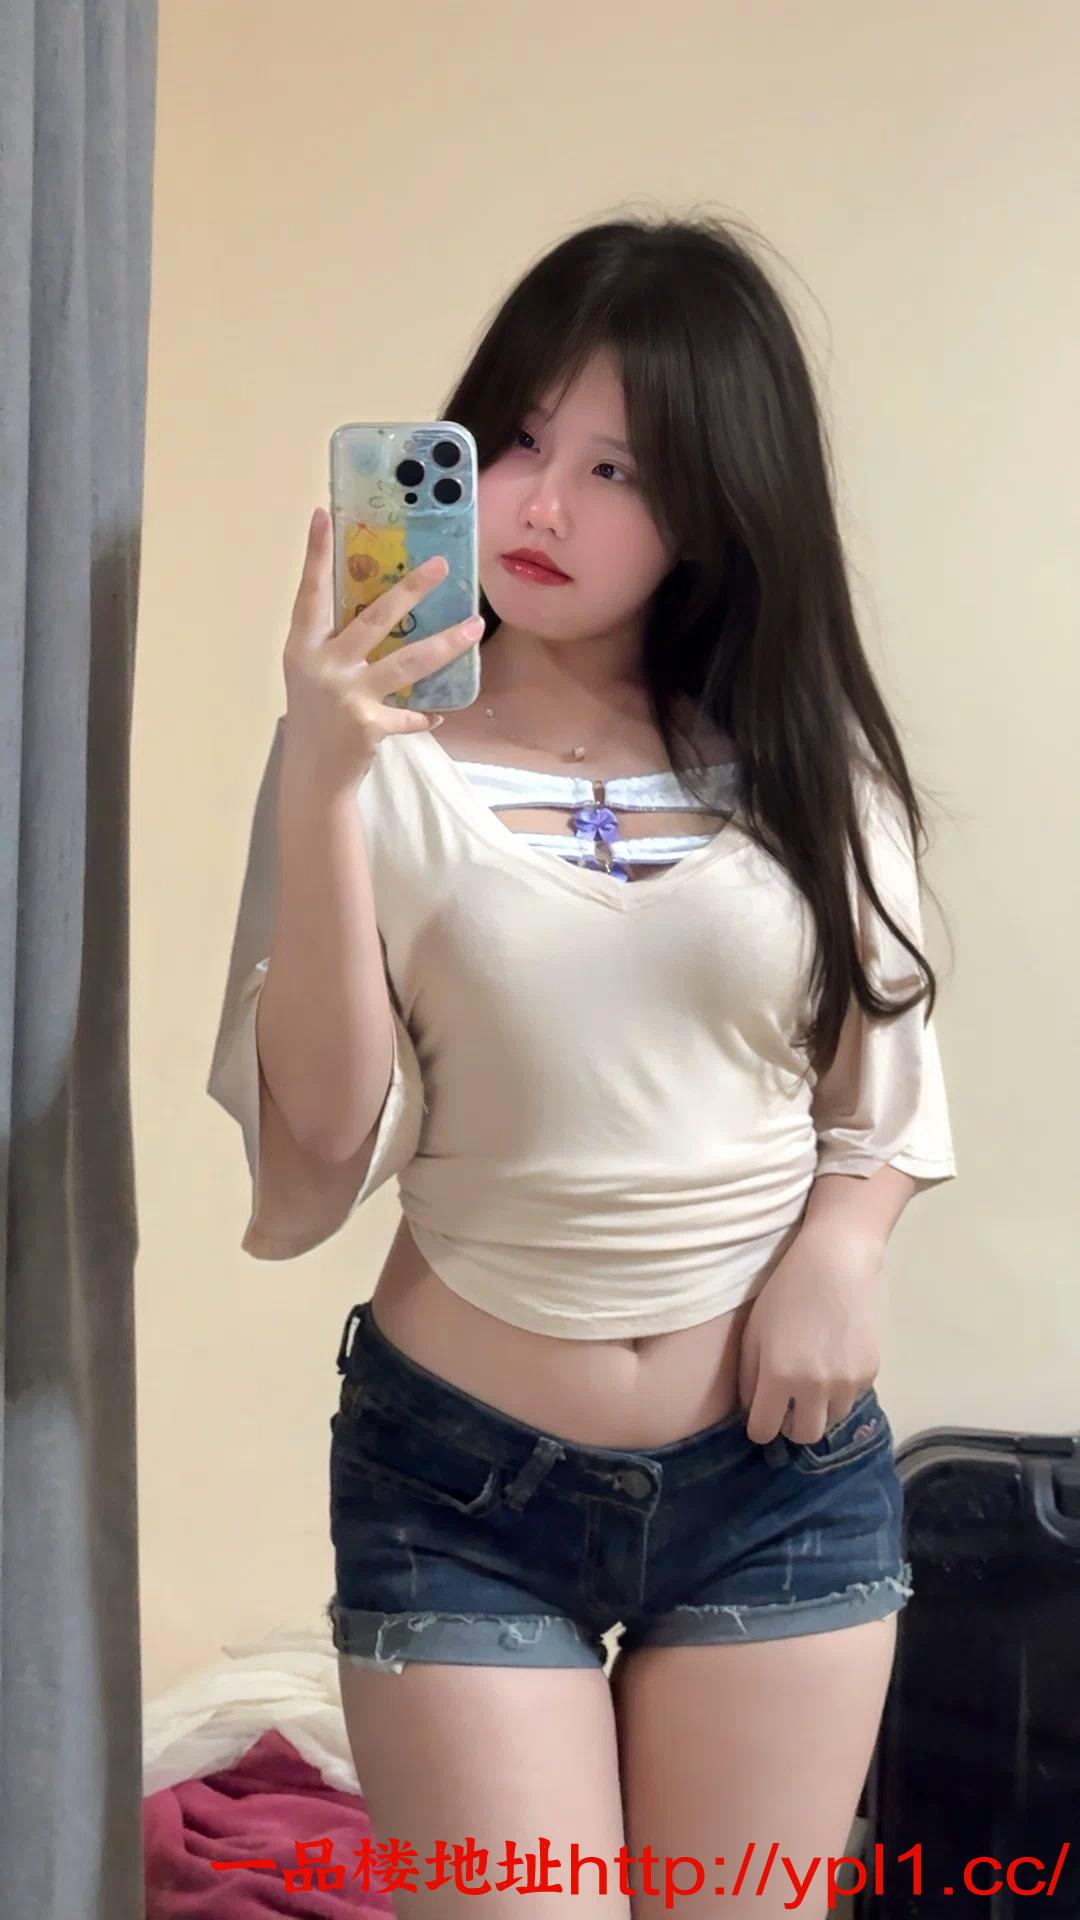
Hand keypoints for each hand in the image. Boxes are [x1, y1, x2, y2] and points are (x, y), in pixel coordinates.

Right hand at [281, 506, 484, 796]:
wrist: (311, 773)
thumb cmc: (315, 715)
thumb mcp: (314, 672)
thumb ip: (337, 643)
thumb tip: (385, 608)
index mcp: (303, 646)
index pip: (310, 592)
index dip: (315, 555)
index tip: (322, 515)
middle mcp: (323, 664)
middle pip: (375, 617)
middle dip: (411, 588)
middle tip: (442, 564)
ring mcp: (346, 693)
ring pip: (408, 661)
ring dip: (447, 643)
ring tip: (476, 626)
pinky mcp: (369, 724)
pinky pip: (410, 714)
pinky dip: (423, 716)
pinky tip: (438, 715)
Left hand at [737, 1224, 883, 1446]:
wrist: (835, 1265)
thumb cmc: (785, 1293)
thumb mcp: (753, 1333)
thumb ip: (748, 1378)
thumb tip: (752, 1411)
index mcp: (779, 1377)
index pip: (765, 1432)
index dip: (759, 1427)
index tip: (761, 1414)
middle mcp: (815, 1388)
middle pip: (804, 1436)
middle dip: (791, 1425)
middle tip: (787, 1404)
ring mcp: (847, 1383)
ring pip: (830, 1420)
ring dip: (818, 1409)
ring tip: (812, 1377)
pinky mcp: (869, 1374)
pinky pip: (850, 1398)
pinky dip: (839, 1390)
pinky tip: (833, 1359)